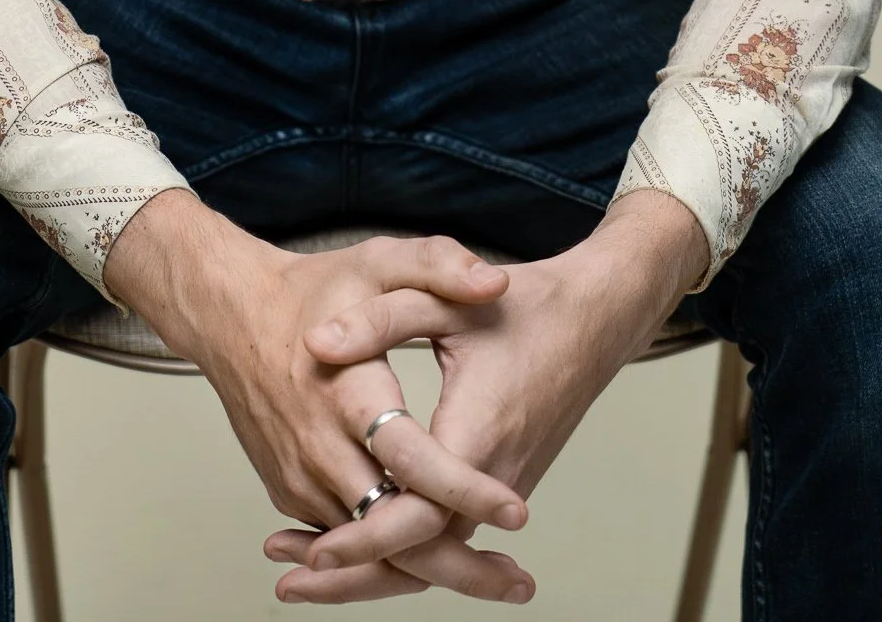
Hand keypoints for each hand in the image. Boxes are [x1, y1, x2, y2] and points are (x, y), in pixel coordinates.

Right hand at [105, 193, 530, 598]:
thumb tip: (493, 284)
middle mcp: (320, 446)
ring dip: (429, 568)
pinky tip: (439, 560)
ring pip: (369, 546)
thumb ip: (439, 265)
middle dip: (458, 563)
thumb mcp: (379, 260)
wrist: (234, 316)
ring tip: (496, 578)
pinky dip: (390, 556)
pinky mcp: (291, 492)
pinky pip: (346, 537)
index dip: (463, 489)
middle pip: (392, 527)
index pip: (410, 458)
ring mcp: (301, 477)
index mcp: (348, 390)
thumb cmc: (312, 290)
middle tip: (519, 582)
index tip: (515, 510)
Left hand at [266, 192, 708, 603]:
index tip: (314, 548)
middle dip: (354, 574)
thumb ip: (380, 318)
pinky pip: (445, 532)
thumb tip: (317, 343)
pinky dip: (400, 545)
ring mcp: (500, 488)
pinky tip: (355, 536)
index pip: (421, 515)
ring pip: (433, 553)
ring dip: (372, 568)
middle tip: (287, 582)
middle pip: (422, 555)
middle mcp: (494, 478)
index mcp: (477, 434)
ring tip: (305, 574)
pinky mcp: (499, 486)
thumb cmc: (523, 305)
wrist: (594, 318)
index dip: (366, 537)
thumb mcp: (445, 298)